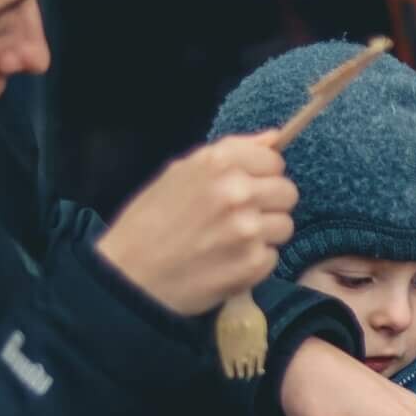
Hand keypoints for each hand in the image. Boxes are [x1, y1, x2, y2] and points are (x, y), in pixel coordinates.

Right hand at [94, 134, 295, 316]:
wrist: (128, 277)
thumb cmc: (149, 222)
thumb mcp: (180, 172)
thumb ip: (232, 151)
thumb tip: (276, 138)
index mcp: (219, 163)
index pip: (274, 160)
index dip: (261, 175)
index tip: (244, 188)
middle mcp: (237, 192)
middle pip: (287, 193)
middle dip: (268, 205)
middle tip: (238, 218)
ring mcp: (248, 230)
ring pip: (284, 226)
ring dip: (264, 235)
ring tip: (230, 242)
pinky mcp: (252, 265)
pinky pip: (273, 257)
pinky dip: (254, 261)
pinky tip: (226, 262)